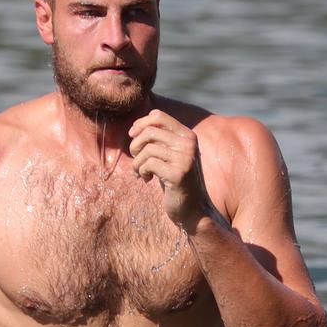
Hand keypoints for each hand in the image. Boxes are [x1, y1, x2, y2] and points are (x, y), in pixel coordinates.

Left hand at [129, 109, 209, 231]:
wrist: (194, 210)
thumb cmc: (175, 181)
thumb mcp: (169, 155)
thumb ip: (159, 140)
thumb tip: (135, 126)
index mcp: (188, 135)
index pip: (158, 116)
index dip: (140, 123)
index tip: (132, 136)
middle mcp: (189, 144)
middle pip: (150, 131)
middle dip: (135, 145)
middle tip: (136, 158)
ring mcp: (185, 158)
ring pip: (147, 149)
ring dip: (137, 162)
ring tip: (140, 172)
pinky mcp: (178, 174)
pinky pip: (148, 164)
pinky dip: (141, 172)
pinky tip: (147, 179)